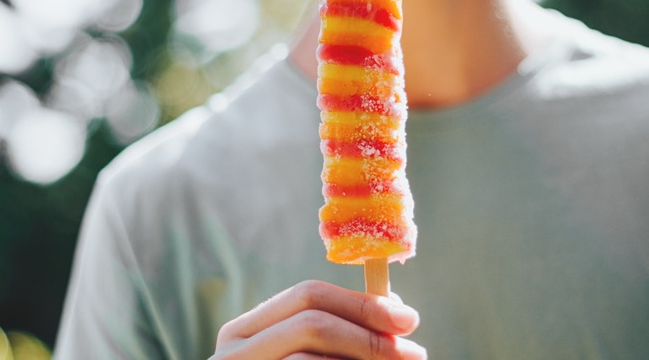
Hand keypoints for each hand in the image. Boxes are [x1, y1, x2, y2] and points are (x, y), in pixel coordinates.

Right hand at [211, 280, 425, 358]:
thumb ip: (345, 335)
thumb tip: (394, 305)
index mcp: (248, 330)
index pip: (308, 295)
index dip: (362, 304)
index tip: (408, 319)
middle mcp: (233, 352)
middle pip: (311, 322)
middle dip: (369, 336)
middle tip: (416, 354)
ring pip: (309, 359)